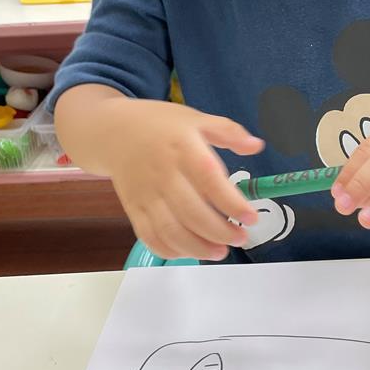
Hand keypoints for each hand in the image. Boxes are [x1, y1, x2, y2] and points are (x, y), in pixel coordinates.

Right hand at [103, 100, 264, 260]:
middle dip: (220, 232)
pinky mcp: (133, 209)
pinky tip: (190, 251)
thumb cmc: (160, 125)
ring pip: (171, 231)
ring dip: (198, 248)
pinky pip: (150, 237)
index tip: (251, 218)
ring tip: (220, 251)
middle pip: (192, 213)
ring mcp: (146, 194)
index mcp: (183, 148)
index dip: (233, 204)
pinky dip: (171, 250)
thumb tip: (256, 146)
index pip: (210, 181)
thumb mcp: (196, 118)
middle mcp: (163, 174)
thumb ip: (228, 132)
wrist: (113, 132)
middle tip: (240, 237)